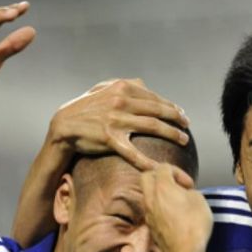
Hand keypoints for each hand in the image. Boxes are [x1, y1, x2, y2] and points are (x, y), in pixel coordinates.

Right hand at [48, 78, 190, 175]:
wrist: (64, 126)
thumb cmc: (85, 108)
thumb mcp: (102, 89)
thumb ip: (123, 84)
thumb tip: (143, 83)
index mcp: (122, 87)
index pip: (154, 97)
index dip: (171, 106)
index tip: (181, 114)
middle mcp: (121, 101)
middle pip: (158, 110)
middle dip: (176, 118)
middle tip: (186, 126)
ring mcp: (116, 120)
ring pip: (153, 126)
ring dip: (172, 134)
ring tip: (183, 140)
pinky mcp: (110, 139)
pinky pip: (134, 152)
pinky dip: (149, 161)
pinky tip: (161, 168)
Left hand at [141, 164, 210, 251]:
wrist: (185, 251)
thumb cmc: (194, 225)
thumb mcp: (199, 200)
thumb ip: (189, 191)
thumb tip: (184, 194)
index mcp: (162, 187)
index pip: (163, 167)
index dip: (178, 172)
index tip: (188, 184)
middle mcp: (150, 198)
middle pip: (146, 177)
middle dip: (160, 177)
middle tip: (176, 185)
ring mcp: (148, 213)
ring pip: (147, 194)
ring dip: (159, 193)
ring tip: (176, 200)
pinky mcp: (151, 226)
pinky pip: (151, 209)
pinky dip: (160, 206)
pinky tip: (174, 214)